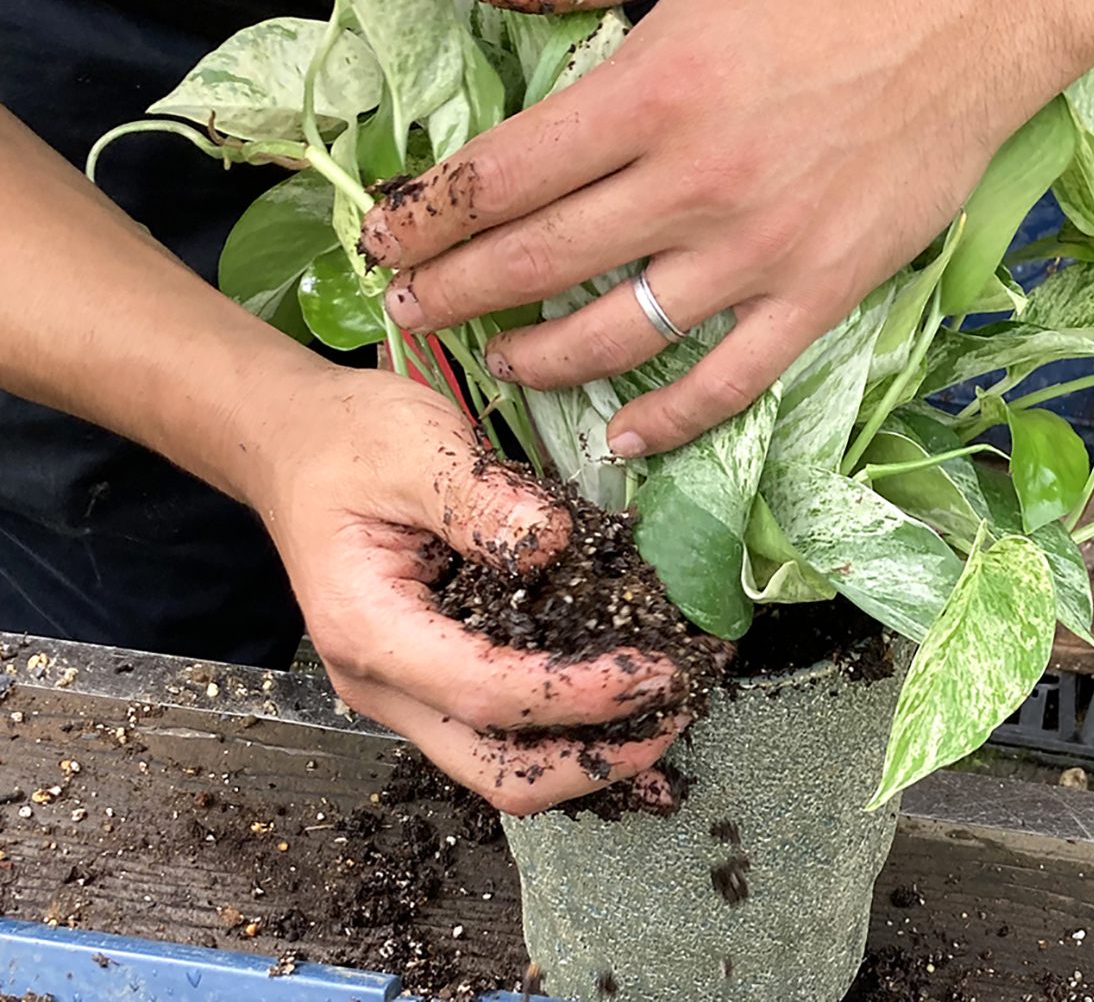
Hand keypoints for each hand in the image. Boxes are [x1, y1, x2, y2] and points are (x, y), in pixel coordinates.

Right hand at [0, 108, 687, 815]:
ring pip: (501, 766)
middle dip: (594, 762)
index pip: (485, 692)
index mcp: (370, 628)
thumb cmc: (349, 443)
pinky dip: (569, 737)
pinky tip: (628, 724)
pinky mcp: (434, 680)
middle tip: (675, 715)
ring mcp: (407, 691)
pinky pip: (503, 734)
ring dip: (590, 758)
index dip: (576, 695)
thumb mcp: (413, 445)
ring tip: (667, 724)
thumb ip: (480, 499)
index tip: (652, 672)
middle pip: (494, 772)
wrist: (297, 449)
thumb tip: (554, 545)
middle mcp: (382, 683)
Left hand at [360, 0, 1093, 457]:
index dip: (429, 213)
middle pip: (540, 260)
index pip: (502, 175)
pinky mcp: (822, 291)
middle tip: (409, 311)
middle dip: (458, 292)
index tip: (386, 236)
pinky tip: (625, 435)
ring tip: (497, 365)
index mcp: (650, 92)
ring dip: (543, 357)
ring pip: (621, 333)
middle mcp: (693, 185)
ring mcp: (759, 251)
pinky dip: (674, 417)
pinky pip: (734, 379)